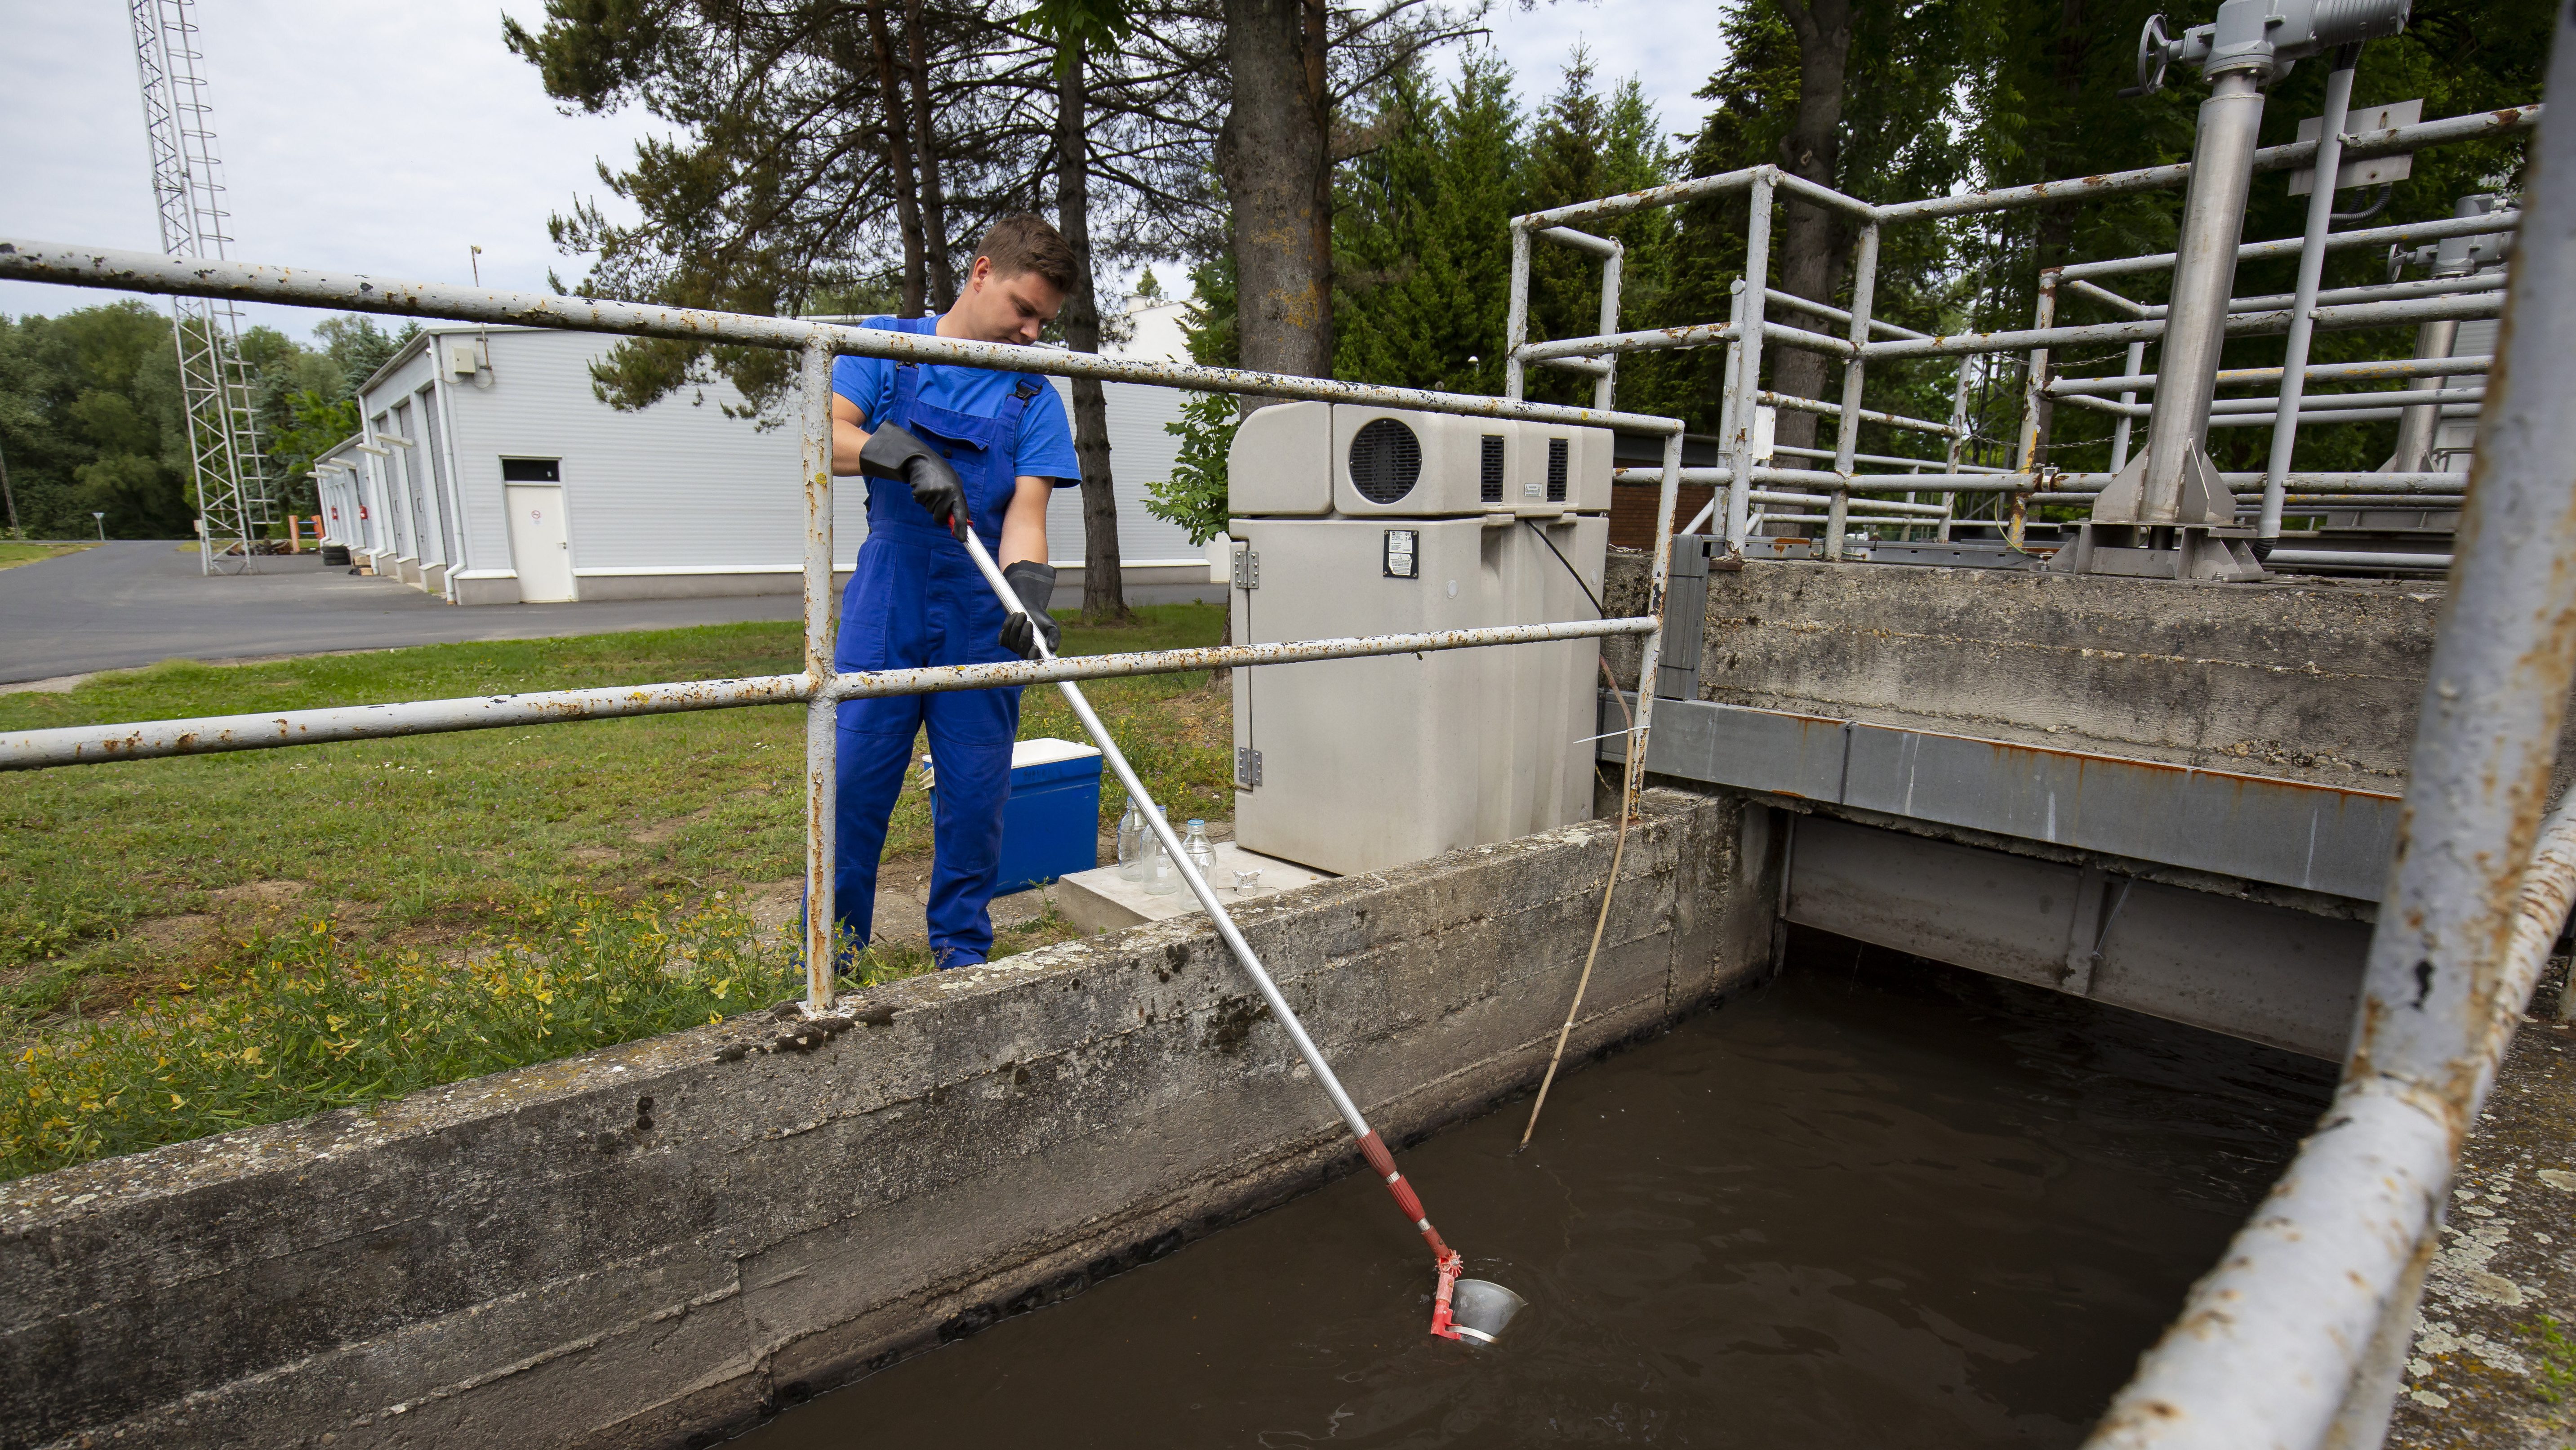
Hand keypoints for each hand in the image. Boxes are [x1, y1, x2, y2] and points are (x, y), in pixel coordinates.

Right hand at [857, 422, 968, 540]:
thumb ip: (959, 502)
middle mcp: (946, 494)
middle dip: (939, 514)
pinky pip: (921, 504)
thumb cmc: (941, 474)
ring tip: (932, 489)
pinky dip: (922, 498)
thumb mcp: (955, 484)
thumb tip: (965, 522)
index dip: (961, 528)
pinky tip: (924, 488)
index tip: (961, 539)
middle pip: (940, 518)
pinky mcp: (920, 494)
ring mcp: (932, 494)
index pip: (960, 514)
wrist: (923, 460)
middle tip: (938, 500)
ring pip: (930, 511)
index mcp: (956, 491)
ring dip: (930, 504)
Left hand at [998, 561, 1060, 659]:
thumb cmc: (1043, 621)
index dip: (1033, 656)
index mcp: (1037, 653)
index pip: (1033, 660)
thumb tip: (1052, 648)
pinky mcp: (1004, 640)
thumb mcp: (1052, 627)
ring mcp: (1013, 647)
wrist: (1030, 610)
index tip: (1036, 647)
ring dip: (1016, 626)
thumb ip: (1054, 637)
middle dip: (1024, 636)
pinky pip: (1003, 636)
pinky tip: (1014, 616)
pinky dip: (1009, 624)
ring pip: (1011, 641)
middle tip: (1028, 623)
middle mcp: (1024, 652)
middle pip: (1021, 650)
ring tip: (1022, 614)